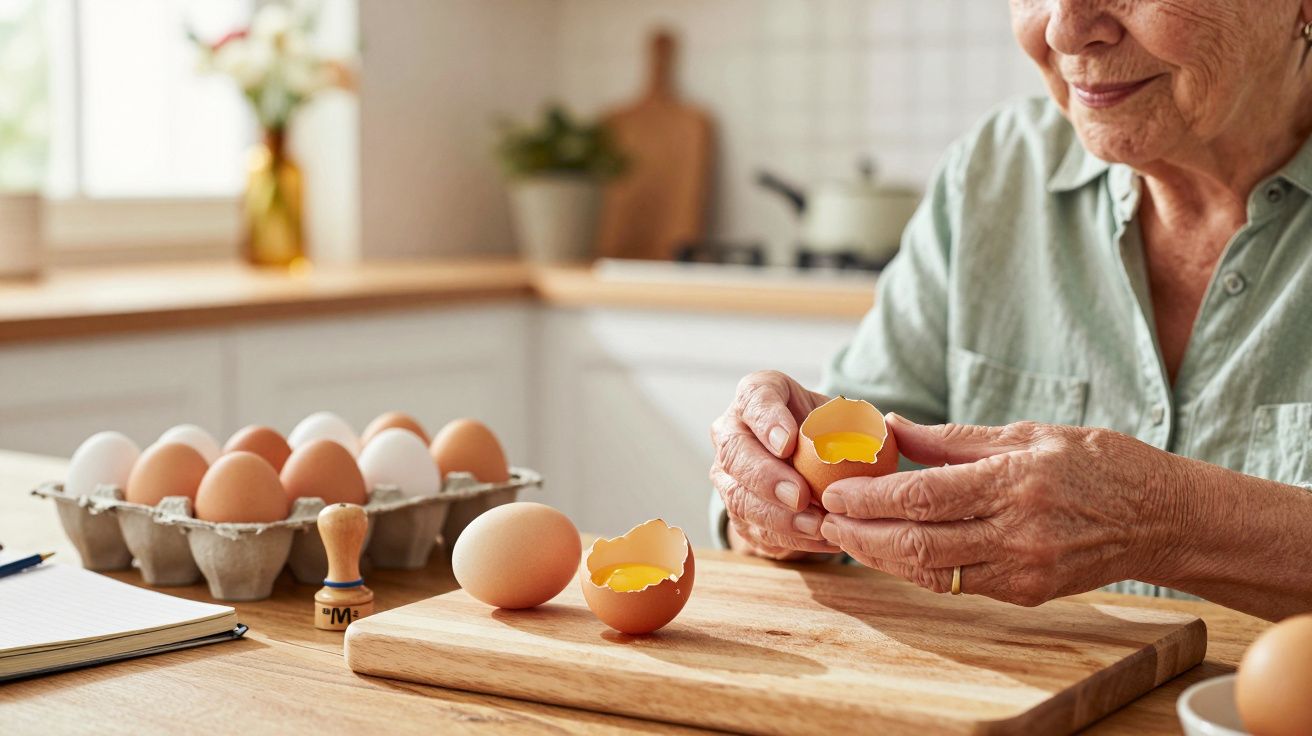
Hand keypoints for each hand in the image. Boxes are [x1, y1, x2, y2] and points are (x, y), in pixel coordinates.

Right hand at [711, 370, 840, 559]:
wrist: (805, 465)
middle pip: (735, 452)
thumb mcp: (841, 414)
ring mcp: (728, 475)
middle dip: (765, 477)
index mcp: (756, 396)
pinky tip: (821, 540)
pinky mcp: (737, 512)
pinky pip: (757, 529)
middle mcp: (732, 432)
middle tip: (799, 496)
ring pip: (740, 498)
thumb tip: (885, 430)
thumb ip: (858, 419)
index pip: (754, 398)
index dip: (767, 421)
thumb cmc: (825, 430)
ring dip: (779, 517)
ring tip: (816, 525)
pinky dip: (790, 539)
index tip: (788, 443)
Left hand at [818, 415, 1180, 604]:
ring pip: (930, 571)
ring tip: (846, 538)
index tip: (834, 492)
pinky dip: (918, 569)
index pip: (922, 495)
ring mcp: (1022, 569)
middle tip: (824, 521)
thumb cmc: (1095, 463)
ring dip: (880, 558)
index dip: (869, 498)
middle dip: (861, 535)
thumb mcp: (1025, 433)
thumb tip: (890, 425)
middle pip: (916, 542)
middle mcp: (1015, 531)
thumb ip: (952, 439)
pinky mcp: (1026, 593)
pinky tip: (891, 552)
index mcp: (1013, 481)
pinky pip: (957, 583)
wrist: (1159, 517)